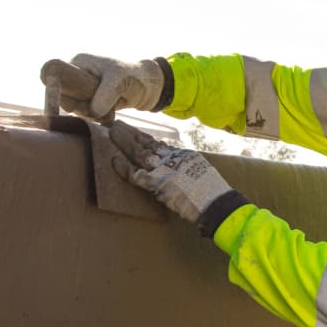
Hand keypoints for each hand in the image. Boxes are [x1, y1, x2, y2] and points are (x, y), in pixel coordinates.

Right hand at [39, 54, 164, 120]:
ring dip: (90, 113)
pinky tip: (110, 113)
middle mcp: (77, 75)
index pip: (52, 75)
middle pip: (63, 96)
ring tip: (109, 108)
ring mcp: (84, 89)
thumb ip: (104, 95)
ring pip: (74, 108)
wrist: (151, 87)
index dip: (55, 89)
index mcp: (79, 63)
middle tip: (96, 107)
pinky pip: (85, 114)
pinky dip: (96, 117)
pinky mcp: (91, 102)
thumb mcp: (119, 82)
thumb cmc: (134, 77)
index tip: (69, 102)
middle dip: (78, 106)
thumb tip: (92, 111)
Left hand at [108, 120, 232, 224]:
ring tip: (111, 133)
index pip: (156, 144)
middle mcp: (171, 158)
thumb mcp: (200, 171)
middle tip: (116, 125)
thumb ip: (186, 165)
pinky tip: (114, 161)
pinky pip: (136, 175)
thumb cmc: (211, 192)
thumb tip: (177, 166)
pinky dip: (124, 169)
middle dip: (130, 134)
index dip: (142, 137)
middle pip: (146, 143)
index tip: (132, 131)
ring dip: (123, 143)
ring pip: (138, 153)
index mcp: (181, 155)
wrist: (215, 201)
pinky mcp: (157, 183)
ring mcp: (164, 169)